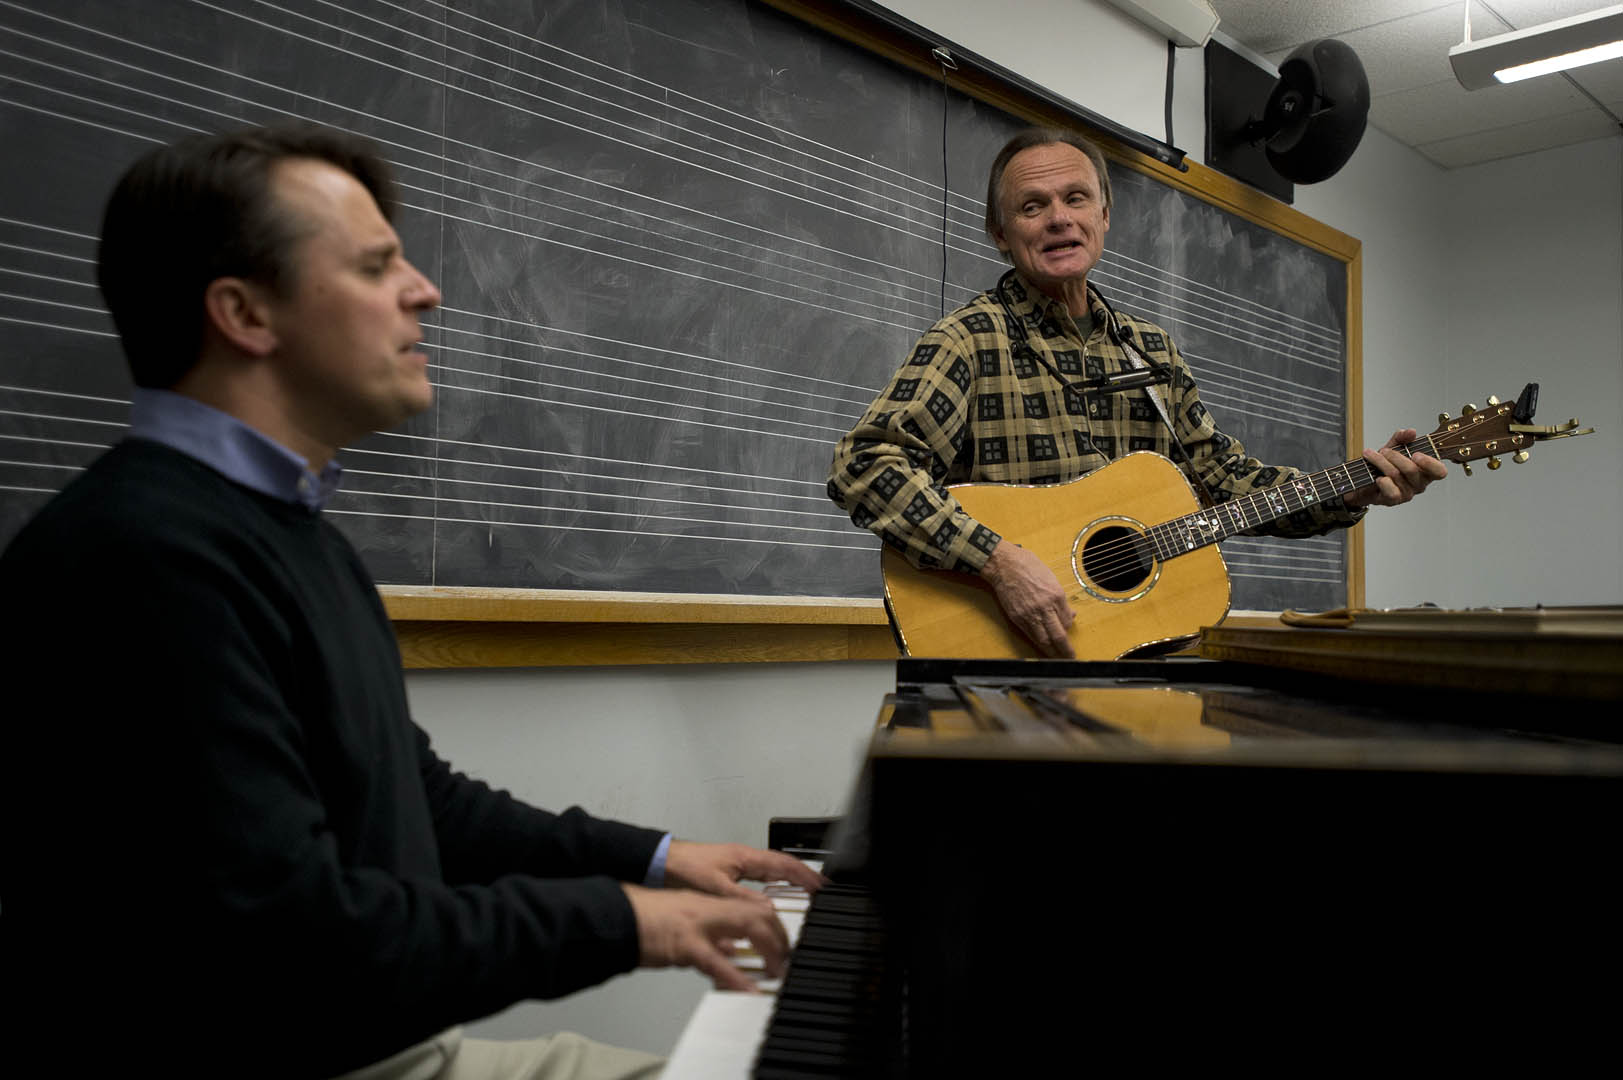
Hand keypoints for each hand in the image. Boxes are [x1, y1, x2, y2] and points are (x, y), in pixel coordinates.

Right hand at [622, 883, 788, 990]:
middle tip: (786, 959)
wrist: (614, 915)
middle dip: (779, 936)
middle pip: (758, 914)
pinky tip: (749, 991)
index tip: (782, 941)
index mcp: (707, 903)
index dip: (774, 923)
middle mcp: (707, 909)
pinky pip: (717, 963)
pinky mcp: (684, 944)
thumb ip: (708, 933)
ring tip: (778, 972)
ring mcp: (698, 925)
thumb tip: (729, 951)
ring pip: (748, 928)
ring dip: (769, 950)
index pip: (752, 906)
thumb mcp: (681, 920)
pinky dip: (737, 978)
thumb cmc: (641, 919)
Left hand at [663, 840, 827, 899]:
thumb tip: (768, 910)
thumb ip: (742, 898)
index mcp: (746, 857)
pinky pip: (759, 879)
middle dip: (803, 878)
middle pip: (782, 866)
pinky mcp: (729, 873)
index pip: (784, 864)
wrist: (660, 862)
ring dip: (789, 881)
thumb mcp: (715, 887)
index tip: (821, 886)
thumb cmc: (683, 867)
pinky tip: (772, 898)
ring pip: (771, 872)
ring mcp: (738, 865)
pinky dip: (772, 887)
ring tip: (804, 895)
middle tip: (820, 891)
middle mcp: (745, 859)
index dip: (805, 875)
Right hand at [981, 540, 1075, 657]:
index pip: (1067, 621)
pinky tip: (1042, 647)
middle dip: (1066, 650)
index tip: (1068, 631)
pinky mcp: (1017, 617)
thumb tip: (1070, 614)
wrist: (1004, 564)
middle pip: (1059, 636)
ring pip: (1044, 640)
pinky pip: (1030, 635)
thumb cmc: (1028, 566)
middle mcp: (1044, 607)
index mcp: (1056, 595)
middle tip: (1071, 657)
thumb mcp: (1051, 578)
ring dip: (1052, 651)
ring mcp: (1030, 614)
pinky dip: (1038, 643)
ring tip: (1057, 657)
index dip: (1069, 628)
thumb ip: (1061, 599)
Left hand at [1344, 429, 1447, 509]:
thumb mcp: (1392, 447)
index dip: (1430, 463)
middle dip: (1395, 456)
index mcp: (1426, 471)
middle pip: (1412, 469)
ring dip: (1381, 462)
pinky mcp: (1394, 501)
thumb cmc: (1383, 464)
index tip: (1415, 454)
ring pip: (1397, 475)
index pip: (1440, 472)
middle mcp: (1419, 484)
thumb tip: (1411, 432)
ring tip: (1371, 456)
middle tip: (1383, 451)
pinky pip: (1392, 492)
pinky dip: (1383, 482)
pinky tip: (1377, 478)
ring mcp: (1407, 493)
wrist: (1363, 479)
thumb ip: (1402, 438)